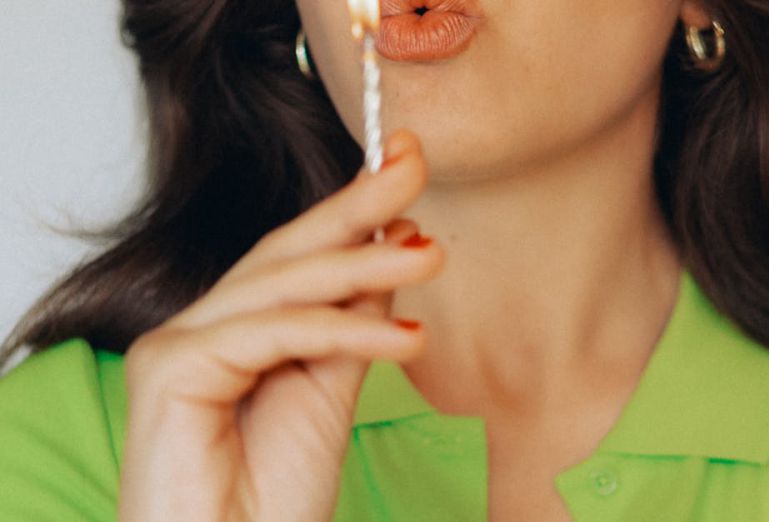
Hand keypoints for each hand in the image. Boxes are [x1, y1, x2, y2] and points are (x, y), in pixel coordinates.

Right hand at [118, 130, 443, 521]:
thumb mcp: (335, 388)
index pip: (299, 255)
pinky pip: (273, 333)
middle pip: (286, 253)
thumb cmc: (275, 495)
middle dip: (357, 207)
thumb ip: (357, 318)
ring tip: (432, 253)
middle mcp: (200, 327)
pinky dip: (343, 330)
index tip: (405, 160)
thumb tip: (396, 242)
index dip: (353, 207)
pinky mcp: (168, 369)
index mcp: (237, 328)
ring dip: (365, 266)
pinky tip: (405, 339)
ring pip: (283, 287)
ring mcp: (176, 344)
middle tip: (414, 160)